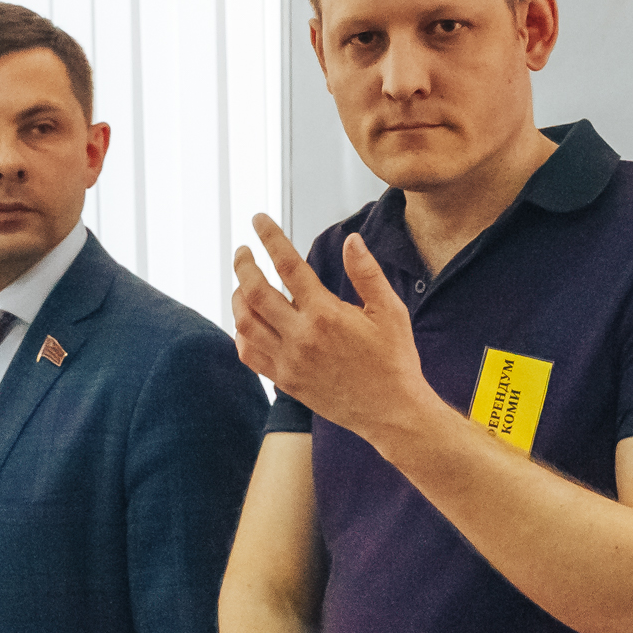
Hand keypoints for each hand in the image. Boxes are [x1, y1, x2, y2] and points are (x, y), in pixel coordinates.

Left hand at [231, 217, 436, 442]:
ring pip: (245, 323)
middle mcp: (302, 337)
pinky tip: (247, 321)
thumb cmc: (395, 360)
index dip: (270, 238)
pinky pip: (249, 354)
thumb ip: (367, 273)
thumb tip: (352, 239)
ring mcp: (290, 361)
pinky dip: (241, 333)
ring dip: (237, 297)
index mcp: (327, 315)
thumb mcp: (391, 312)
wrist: (391, 413)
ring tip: (242, 284)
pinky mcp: (285, 381)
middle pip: (255, 292)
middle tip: (243, 251)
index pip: (288, 266)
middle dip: (244, 264)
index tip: (259, 220)